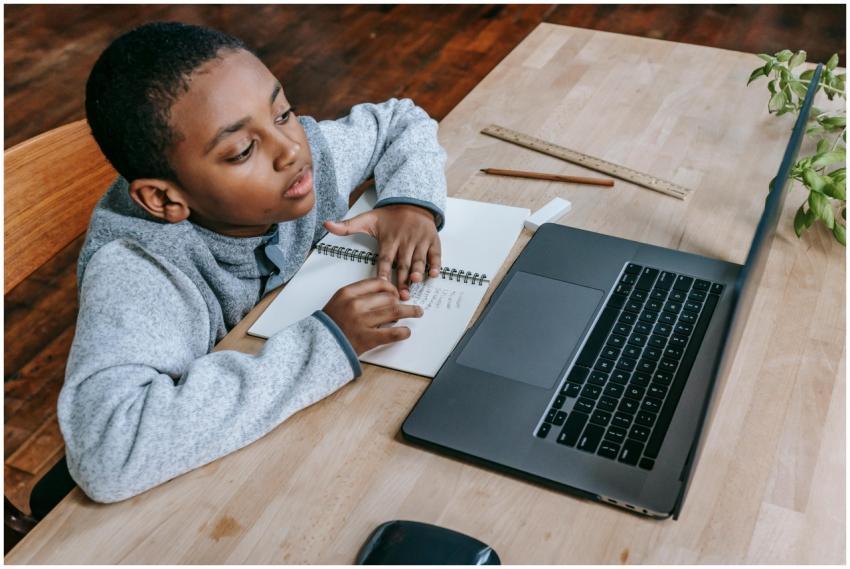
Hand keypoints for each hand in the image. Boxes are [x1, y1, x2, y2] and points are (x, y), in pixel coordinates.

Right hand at [322, 278, 423, 354]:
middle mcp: (355, 305)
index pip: (377, 283)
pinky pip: (392, 333)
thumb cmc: (331, 324)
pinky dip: (403, 332)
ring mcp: (361, 322)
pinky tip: (407, 331)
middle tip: (404, 306)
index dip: (391, 287)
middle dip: (399, 301)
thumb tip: (385, 289)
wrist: (319, 344)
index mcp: (348, 293)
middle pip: (388, 297)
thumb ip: (359, 294)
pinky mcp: (367, 339)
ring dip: (410, 311)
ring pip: (394, 311)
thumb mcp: (340, 301)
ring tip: (417, 312)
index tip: (395, 292)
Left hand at [324, 204, 440, 299]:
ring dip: (418, 270)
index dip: (383, 272)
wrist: (411, 202)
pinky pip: (435, 253)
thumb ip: (347, 226)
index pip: (384, 258)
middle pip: (402, 263)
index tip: (381, 283)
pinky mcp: (432, 240)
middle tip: (401, 294)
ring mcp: (419, 241)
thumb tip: (327, 225)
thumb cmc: (389, 216)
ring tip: (416, 281)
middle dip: (402, 279)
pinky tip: (434, 274)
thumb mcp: (367, 219)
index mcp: (389, 239)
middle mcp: (405, 241)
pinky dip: (435, 263)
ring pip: (418, 259)